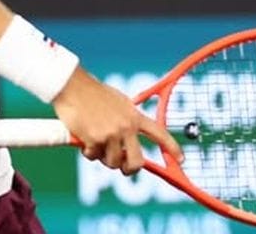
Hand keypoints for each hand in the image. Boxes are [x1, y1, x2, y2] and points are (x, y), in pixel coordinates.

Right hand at [52, 69, 182, 174]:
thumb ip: (127, 120)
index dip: (172, 147)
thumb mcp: (120, 103)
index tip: (182, 159)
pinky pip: (92, 157)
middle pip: (136, 161)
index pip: (159, 133)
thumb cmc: (94, 94)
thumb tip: (129, 144)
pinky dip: (87, 152)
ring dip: (103, 157)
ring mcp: (111, 134)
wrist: (74, 87)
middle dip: (130, 169)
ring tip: (96, 142)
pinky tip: (84, 137)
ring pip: (112, 162)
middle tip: (123, 166)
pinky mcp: (94, 140)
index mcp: (135, 116)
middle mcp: (126, 127)